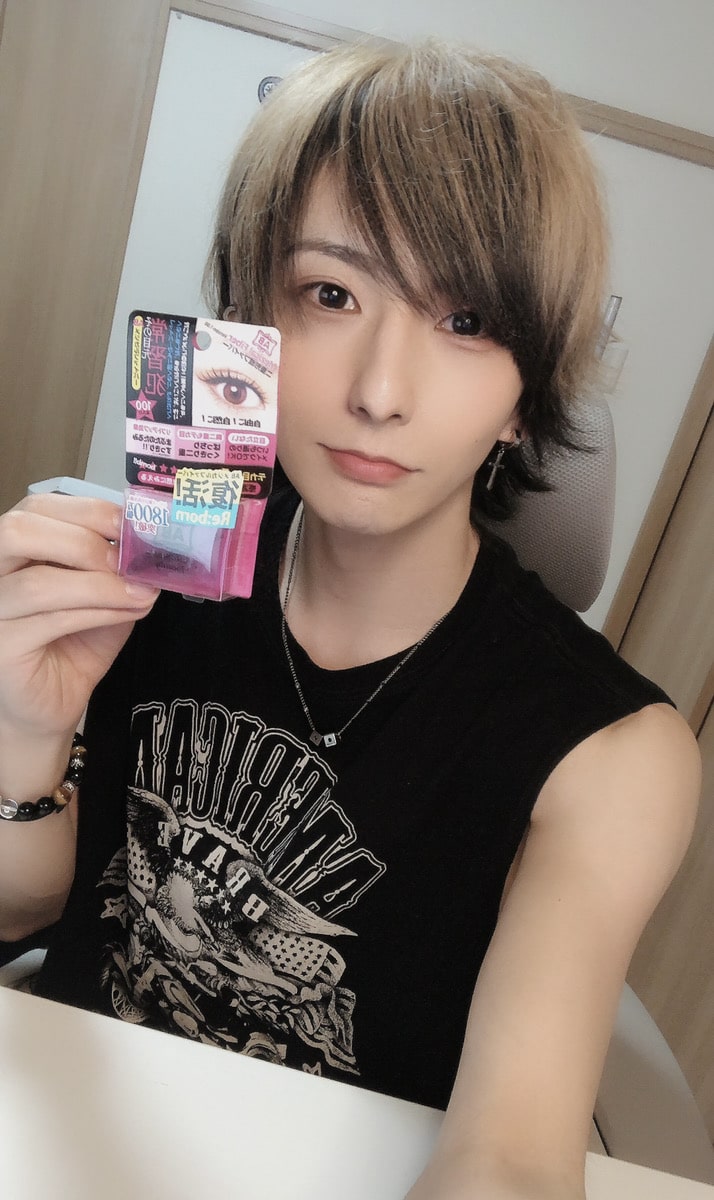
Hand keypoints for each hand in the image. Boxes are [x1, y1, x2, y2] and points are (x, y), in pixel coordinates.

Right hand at [0, 493, 158, 741]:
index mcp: (16, 548)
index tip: (133, 525)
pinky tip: (127, 612)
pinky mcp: (1, 645)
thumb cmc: (71, 645)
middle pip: (20, 530)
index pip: (39, 507)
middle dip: (84, 540)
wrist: (49, 705)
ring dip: (100, 585)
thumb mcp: (104, 595)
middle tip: (127, 561)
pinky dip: (98, 612)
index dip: (89, 510)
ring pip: (38, 582)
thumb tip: (153, 545)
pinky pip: (51, 620)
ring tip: (139, 594)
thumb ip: (118, 568)